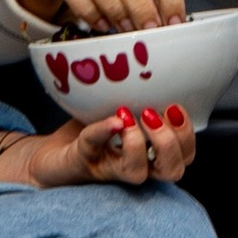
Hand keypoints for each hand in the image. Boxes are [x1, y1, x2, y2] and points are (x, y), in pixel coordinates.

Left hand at [20, 103, 196, 188]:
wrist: (50, 155)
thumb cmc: (89, 131)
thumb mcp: (120, 107)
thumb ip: (141, 95)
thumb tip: (158, 65)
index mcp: (149, 154)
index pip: (184, 156)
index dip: (187, 135)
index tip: (176, 108)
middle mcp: (133, 167)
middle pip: (171, 170)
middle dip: (170, 142)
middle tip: (154, 115)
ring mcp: (108, 169)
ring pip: (137, 172)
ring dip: (138, 143)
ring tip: (129, 116)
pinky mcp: (81, 164)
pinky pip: (93, 148)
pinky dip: (102, 131)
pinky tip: (109, 119)